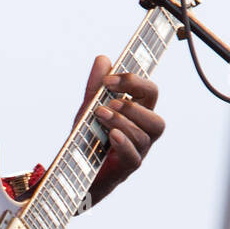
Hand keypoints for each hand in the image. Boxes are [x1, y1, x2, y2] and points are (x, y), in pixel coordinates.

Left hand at [74, 54, 165, 206]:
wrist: (72, 169)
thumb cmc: (87, 138)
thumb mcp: (88, 108)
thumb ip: (95, 86)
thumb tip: (104, 59)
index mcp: (138, 114)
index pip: (150, 93)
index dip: (134, 82)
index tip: (109, 80)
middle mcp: (143, 133)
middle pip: (157, 119)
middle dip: (133, 106)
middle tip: (107, 102)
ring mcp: (138, 152)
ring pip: (145, 136)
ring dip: (122, 121)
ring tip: (100, 115)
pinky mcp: (127, 168)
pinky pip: (134, 156)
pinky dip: (123, 142)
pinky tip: (110, 135)